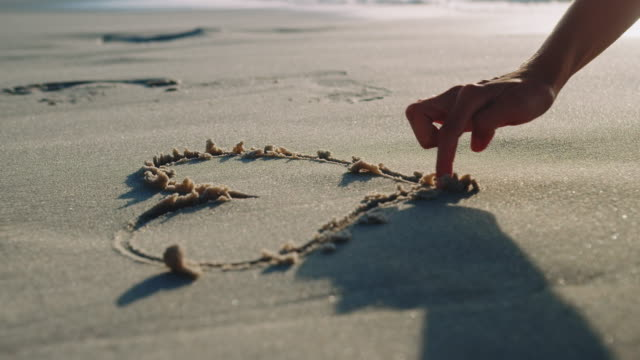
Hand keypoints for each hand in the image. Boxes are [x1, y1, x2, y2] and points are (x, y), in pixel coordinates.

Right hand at [405, 70, 555, 177]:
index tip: (445, 178)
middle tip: (448, 147)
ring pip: (420, 115)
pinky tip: (459, 138)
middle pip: (416, 113)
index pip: (446, 131)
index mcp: (469, 96)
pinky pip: (432, 119)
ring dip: (430, 135)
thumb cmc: (529, 95)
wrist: (535, 80)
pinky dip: (438, 133)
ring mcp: (452, 99)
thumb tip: (475, 146)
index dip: (443, 157)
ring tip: (454, 143)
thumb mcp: (518, 107)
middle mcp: (455, 94)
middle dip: (425, 137)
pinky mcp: (453, 107)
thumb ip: (491, 123)